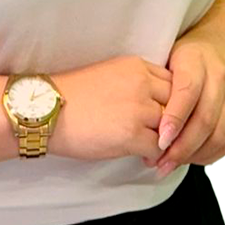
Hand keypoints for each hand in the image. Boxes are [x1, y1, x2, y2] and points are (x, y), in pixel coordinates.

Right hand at [49, 55, 171, 163]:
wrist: (46, 112)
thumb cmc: (71, 96)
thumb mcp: (108, 75)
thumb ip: (135, 83)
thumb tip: (156, 104)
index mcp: (136, 66)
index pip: (173, 81)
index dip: (172, 101)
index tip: (164, 115)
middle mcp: (142, 84)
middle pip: (178, 103)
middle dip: (174, 122)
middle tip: (167, 136)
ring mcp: (138, 109)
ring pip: (172, 127)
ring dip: (166, 141)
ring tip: (156, 150)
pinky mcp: (132, 135)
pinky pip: (159, 148)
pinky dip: (155, 156)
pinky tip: (144, 158)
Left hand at [141, 34, 224, 177]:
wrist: (224, 45)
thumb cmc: (187, 56)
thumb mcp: (167, 59)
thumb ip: (156, 84)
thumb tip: (139, 120)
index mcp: (196, 61)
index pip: (188, 93)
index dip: (174, 119)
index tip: (159, 140)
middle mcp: (220, 78)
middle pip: (205, 119)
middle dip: (181, 147)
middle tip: (160, 162)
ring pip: (218, 135)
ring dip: (193, 155)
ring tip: (171, 164)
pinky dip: (208, 155)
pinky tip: (190, 159)